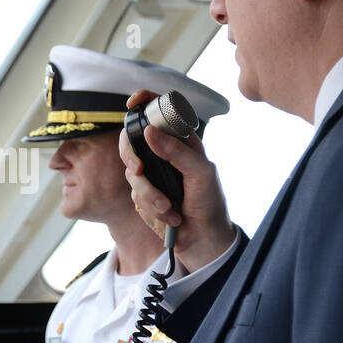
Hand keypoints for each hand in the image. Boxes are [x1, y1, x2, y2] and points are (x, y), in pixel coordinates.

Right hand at [120, 89, 236, 272]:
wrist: (203, 240)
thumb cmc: (210, 202)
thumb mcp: (200, 172)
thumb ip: (176, 151)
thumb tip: (149, 131)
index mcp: (181, 142)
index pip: (160, 113)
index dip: (145, 103)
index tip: (133, 104)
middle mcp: (164, 155)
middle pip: (133, 140)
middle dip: (133, 156)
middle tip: (139, 169)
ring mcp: (152, 175)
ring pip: (132, 172)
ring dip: (149, 194)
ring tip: (169, 207)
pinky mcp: (144, 196)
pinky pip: (135, 195)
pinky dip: (151, 207)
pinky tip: (170, 215)